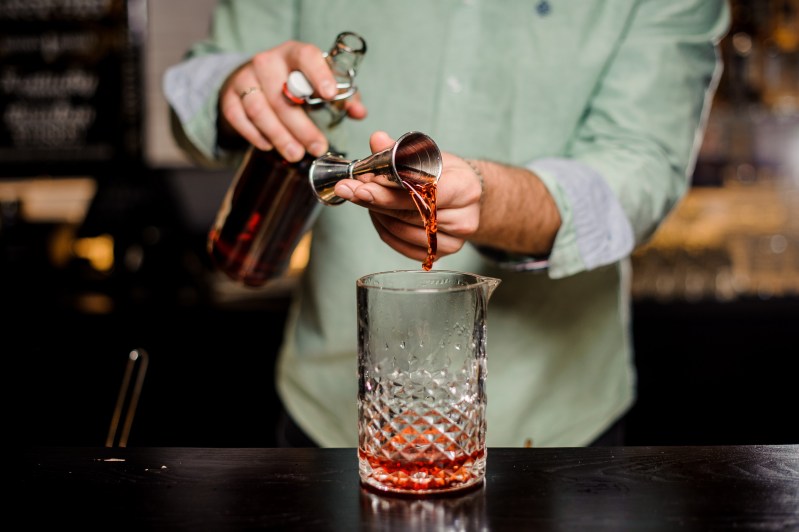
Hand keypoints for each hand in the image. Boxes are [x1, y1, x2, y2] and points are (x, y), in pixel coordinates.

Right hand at [217, 41, 367, 161]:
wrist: (254, 80)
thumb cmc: (296, 83)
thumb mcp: (319, 83)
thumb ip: (342, 97)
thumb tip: (359, 112)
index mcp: (294, 53)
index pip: (306, 56)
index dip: (318, 74)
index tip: (329, 95)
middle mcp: (267, 62)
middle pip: (282, 96)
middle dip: (302, 127)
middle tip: (317, 148)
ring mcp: (245, 79)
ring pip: (260, 110)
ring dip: (280, 136)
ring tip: (296, 154)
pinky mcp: (229, 97)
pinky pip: (240, 119)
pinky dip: (256, 135)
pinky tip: (269, 147)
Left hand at [334, 131, 482, 263]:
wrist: (466, 195)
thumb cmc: (447, 173)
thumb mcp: (428, 155)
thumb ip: (400, 151)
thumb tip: (377, 140)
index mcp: (465, 188)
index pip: (423, 194)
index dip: (389, 192)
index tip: (361, 187)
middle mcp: (463, 219)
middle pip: (408, 214)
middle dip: (374, 200)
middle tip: (349, 189)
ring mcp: (453, 241)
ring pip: (401, 231)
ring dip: (377, 214)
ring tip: (366, 197)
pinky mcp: (439, 255)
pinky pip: (401, 245)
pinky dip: (384, 229)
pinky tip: (378, 214)